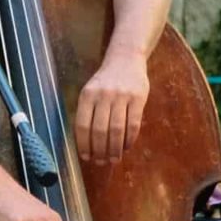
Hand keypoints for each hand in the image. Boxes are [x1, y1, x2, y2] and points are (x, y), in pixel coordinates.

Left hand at [74, 47, 149, 165]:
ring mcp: (121, 96)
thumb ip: (87, 113)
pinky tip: (126, 147)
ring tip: (114, 159)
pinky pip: (133, 125)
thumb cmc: (105, 81)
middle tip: (101, 162)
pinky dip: (129, 139)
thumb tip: (87, 145)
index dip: (84, 145)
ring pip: (116, 130)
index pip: (83, 126)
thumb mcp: (90, 92)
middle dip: (100, 151)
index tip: (86, 157)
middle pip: (99, 131)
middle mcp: (103, 95)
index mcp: (87, 95)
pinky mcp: (138, 98)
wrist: (126, 59)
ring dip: (114, 149)